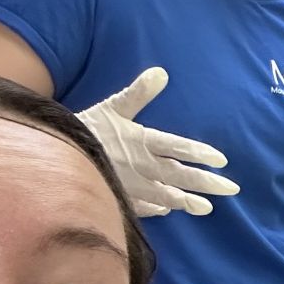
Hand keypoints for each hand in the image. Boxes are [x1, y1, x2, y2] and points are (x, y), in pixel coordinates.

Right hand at [78, 67, 238, 218]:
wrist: (51, 154)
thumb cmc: (84, 128)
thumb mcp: (113, 107)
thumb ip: (139, 93)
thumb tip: (161, 72)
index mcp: (142, 141)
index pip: (179, 147)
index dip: (201, 154)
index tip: (222, 161)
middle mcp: (141, 166)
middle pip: (180, 175)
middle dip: (207, 183)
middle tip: (232, 188)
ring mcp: (130, 186)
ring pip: (166, 196)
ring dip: (187, 202)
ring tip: (207, 208)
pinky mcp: (118, 199)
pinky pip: (142, 207)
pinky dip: (157, 209)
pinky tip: (168, 211)